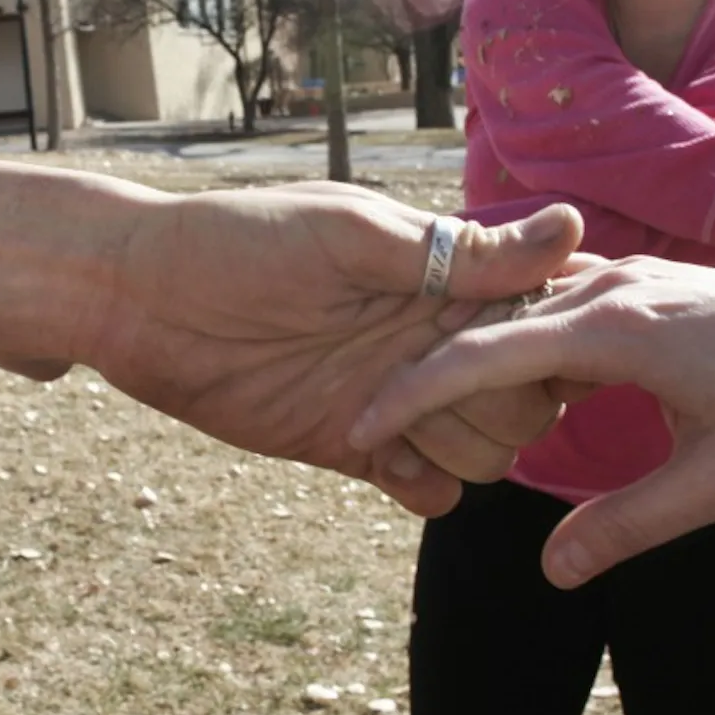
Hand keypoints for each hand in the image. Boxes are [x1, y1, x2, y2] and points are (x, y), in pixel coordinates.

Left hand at [77, 185, 583, 516]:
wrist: (141, 300)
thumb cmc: (238, 243)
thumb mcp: (350, 235)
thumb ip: (455, 251)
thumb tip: (573, 224)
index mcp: (440, 279)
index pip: (540, 316)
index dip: (548, 338)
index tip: (524, 343)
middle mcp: (428, 340)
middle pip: (528, 396)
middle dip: (506, 400)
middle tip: (437, 381)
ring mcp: (394, 397)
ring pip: (489, 448)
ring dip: (463, 444)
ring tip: (396, 420)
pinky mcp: (353, 447)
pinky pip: (428, 490)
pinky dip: (426, 487)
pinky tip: (387, 464)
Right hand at [350, 255, 714, 581]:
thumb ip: (631, 523)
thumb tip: (552, 572)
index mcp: (615, 328)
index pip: (483, 354)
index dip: (413, 392)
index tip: (357, 427)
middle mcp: (607, 288)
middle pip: (482, 322)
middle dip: (420, 369)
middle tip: (366, 421)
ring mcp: (622, 276)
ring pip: (513, 305)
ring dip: (464, 346)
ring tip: (415, 398)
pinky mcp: (637, 282)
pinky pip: (548, 300)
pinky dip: (509, 334)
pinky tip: (500, 373)